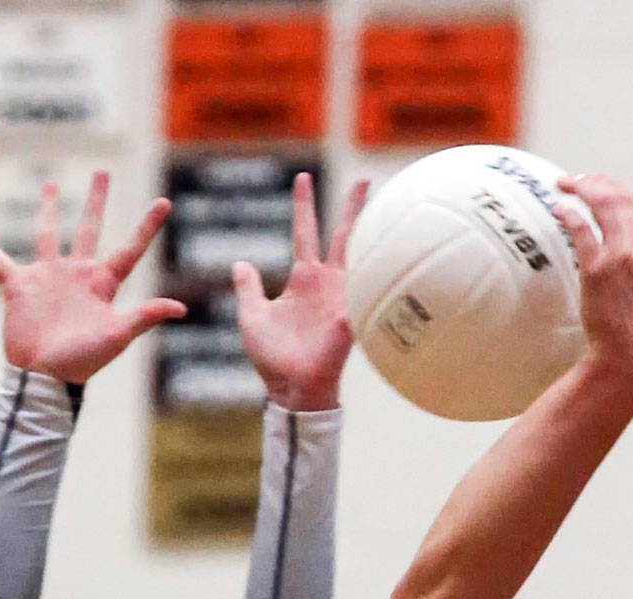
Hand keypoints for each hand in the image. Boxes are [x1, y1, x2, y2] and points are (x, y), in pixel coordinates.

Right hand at [0, 171, 185, 383]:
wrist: (42, 377)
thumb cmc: (81, 361)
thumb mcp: (116, 336)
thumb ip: (145, 316)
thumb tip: (182, 308)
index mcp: (100, 284)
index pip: (129, 250)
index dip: (147, 227)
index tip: (165, 202)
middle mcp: (75, 274)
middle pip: (88, 228)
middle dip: (96, 201)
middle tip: (102, 172)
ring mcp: (46, 277)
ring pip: (47, 234)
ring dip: (48, 208)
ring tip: (50, 183)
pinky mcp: (18, 286)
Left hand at [231, 173, 369, 412]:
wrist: (291, 388)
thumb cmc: (272, 357)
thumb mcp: (252, 316)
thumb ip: (248, 288)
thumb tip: (240, 263)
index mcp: (302, 278)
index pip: (303, 231)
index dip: (303, 205)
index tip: (302, 177)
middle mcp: (325, 282)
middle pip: (341, 234)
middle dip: (353, 207)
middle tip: (365, 179)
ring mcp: (342, 297)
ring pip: (361, 254)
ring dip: (374, 231)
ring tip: (390, 206)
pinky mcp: (352, 314)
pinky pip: (367, 286)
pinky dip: (377, 269)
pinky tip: (392, 247)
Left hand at [552, 175, 632, 401]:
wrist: (630, 357)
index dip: (615, 193)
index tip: (598, 188)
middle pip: (617, 199)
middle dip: (595, 183)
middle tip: (576, 180)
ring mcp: (620, 254)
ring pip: (601, 206)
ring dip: (581, 189)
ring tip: (564, 184)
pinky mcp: (597, 268)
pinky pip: (581, 229)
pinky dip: (568, 214)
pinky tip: (558, 208)